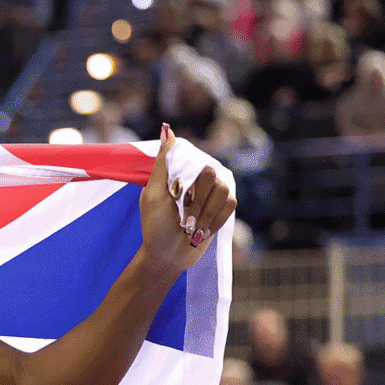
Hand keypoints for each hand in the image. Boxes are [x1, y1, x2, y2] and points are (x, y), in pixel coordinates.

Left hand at [138, 126, 234, 273]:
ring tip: (190, 227)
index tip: (177, 197)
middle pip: (211, 174)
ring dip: (204, 214)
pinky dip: (215, 220)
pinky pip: (231, 203)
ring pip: (223, 189)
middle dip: (196, 202)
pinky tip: (202, 231)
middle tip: (182, 218)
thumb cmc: (155, 225)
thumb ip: (163, 163)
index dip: (188, 182)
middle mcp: (198, 178)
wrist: (167, 255)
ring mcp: (213, 192)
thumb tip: (167, 130)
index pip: (194, 159)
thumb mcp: (153, 194)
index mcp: (179, 171)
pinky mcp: (224, 207)